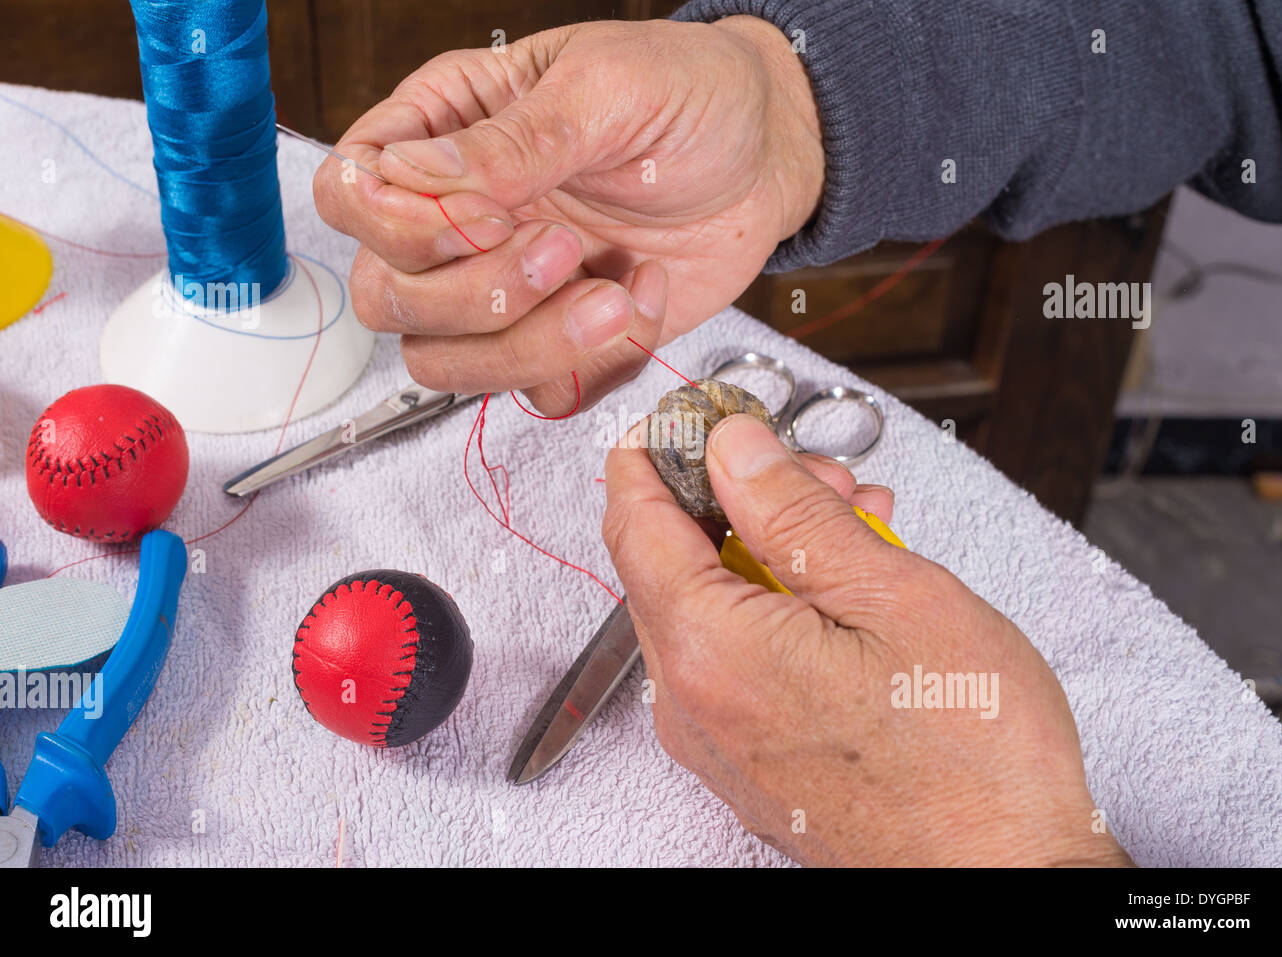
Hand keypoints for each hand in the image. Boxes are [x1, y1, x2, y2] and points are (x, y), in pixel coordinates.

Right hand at [314, 16, 822, 413]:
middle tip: (565, 250)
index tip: (492, 217)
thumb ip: (513, 141)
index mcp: (446, 132)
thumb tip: (414, 177)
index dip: (400, 227)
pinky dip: (590, 369)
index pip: (350, 195)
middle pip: (385, 296)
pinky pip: (536, 393)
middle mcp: (459, 217)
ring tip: (612, 294)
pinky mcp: (558, 340)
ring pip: (446, 363)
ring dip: (530, 346)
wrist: (768, 157)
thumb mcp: (609, 88)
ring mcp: (503, 287)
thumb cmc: (691, 95)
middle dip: (476, 294)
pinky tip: (639, 301)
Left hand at [602, 414, 1132, 866]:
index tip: (694, 416)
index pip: (633, 521)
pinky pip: (735, 654)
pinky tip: (846, 587)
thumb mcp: (893, 595)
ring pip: (710, 603)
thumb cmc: (971, 759)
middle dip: (740, 496)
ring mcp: (714, 736)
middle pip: (673, 559)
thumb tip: (731, 448)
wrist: (1005, 874)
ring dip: (771, 548)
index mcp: (712, 651)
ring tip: (857, 528)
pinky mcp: (746, 756)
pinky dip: (778, 605)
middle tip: (822, 476)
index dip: (655, 452)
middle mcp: (691, 702)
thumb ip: (793, 512)